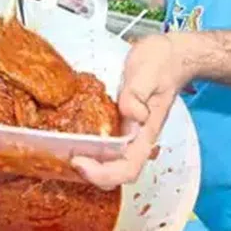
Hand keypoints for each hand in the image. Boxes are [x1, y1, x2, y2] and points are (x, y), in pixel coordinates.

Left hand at [72, 34, 189, 188]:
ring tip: (61, 149)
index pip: (128, 169)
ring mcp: (126, 133)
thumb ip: (138, 92)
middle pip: (114, 173)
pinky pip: (101, 144)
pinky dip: (84, 146)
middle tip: (64, 156)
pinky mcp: (117, 123)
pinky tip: (68, 133)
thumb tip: (132, 114)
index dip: (104, 174)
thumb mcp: (149, 72)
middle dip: (89, 173)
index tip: (79, 161)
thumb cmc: (161, 64)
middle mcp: (136, 139)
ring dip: (85, 162)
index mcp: (146, 133)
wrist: (169, 56)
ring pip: (106, 162)